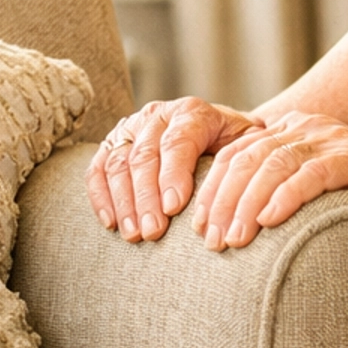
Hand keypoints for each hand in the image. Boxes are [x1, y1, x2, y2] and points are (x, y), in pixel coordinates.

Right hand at [87, 97, 258, 240]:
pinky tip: (111, 223)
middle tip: (153, 232)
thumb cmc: (236, 146)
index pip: (177, 142)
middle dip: (146, 197)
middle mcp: (158, 115)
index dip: (173, 174)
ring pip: (118, 162)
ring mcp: (132, 127)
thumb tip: (248, 191)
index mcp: (192, 113)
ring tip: (134, 234)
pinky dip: (101, 196)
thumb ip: (247, 159)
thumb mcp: (249, 146)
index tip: (174, 208)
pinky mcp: (113, 143)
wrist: (217, 130)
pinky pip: (98, 168)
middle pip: (144, 155)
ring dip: (123, 202)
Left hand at [192, 113, 347, 249]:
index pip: (236, 155)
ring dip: (247, 204)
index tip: (197, 230)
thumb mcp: (320, 194)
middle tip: (210, 241)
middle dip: (222, 201)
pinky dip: (287, 196)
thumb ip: (284, 194)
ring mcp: (334, 139)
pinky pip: (314, 173)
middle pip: (247, 158)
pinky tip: (269, 221)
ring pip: (274, 164)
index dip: (212, 191)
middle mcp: (308, 129)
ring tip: (233, 240)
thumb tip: (238, 229)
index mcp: (292, 133)